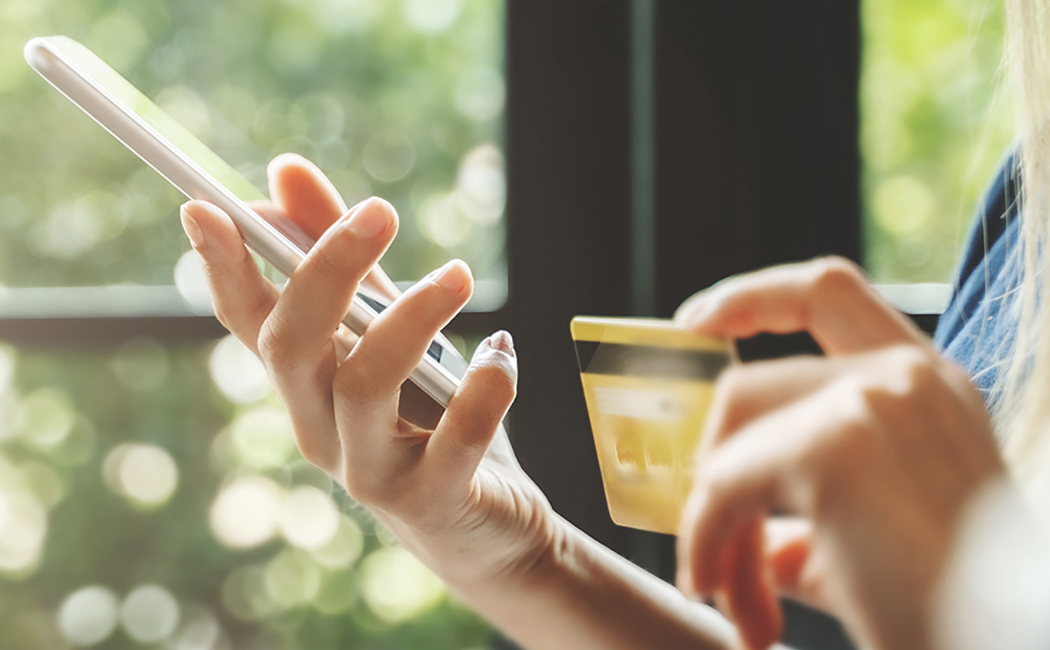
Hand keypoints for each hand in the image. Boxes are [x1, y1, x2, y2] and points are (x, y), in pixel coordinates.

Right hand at [180, 154, 556, 590]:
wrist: (483, 523)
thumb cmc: (428, 417)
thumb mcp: (390, 328)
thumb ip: (345, 258)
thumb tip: (284, 172)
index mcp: (304, 383)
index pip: (248, 320)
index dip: (224, 266)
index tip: (206, 206)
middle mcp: (318, 428)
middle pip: (292, 344)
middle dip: (327, 269)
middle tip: (380, 211)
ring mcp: (369, 471)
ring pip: (361, 386)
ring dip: (411, 318)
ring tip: (459, 275)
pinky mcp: (430, 499)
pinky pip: (452, 441)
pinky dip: (482, 388)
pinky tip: (502, 354)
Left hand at [673, 258, 1005, 649]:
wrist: (1005, 646)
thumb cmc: (948, 611)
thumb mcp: (871, 539)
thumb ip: (802, 514)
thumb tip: (733, 523)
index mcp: (927, 382)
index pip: (827, 292)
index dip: (750, 295)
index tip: (695, 320)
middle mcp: (907, 375)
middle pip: (747, 386)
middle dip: (712, 475)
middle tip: (716, 562)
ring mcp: (873, 401)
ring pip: (729, 442)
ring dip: (715, 528)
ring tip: (737, 602)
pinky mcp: (836, 445)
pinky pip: (723, 485)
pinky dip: (711, 545)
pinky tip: (736, 605)